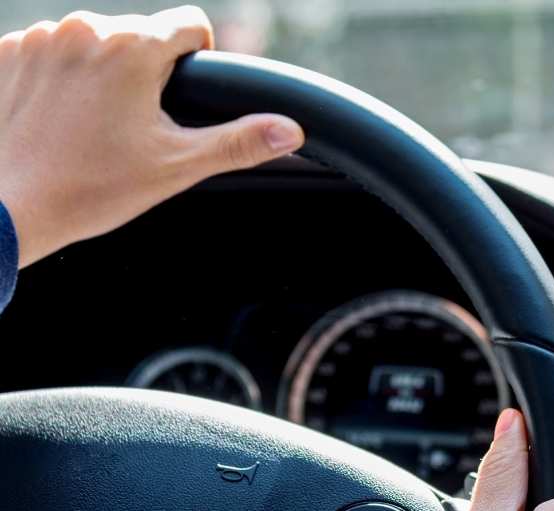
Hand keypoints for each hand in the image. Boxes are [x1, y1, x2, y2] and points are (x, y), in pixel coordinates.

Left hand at [0, 7, 304, 266]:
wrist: (9, 207)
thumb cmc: (94, 188)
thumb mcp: (178, 166)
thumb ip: (239, 142)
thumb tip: (290, 130)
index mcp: (133, 48)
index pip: (190, 24)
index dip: (198, 60)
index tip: (181, 96)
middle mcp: (85, 28)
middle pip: (140, 35)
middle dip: (147, 72)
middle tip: (135, 126)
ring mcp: (39, 37)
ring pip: (95, 42)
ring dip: (104, 73)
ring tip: (94, 126)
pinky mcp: (6, 51)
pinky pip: (52, 50)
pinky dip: (62, 77)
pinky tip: (59, 118)